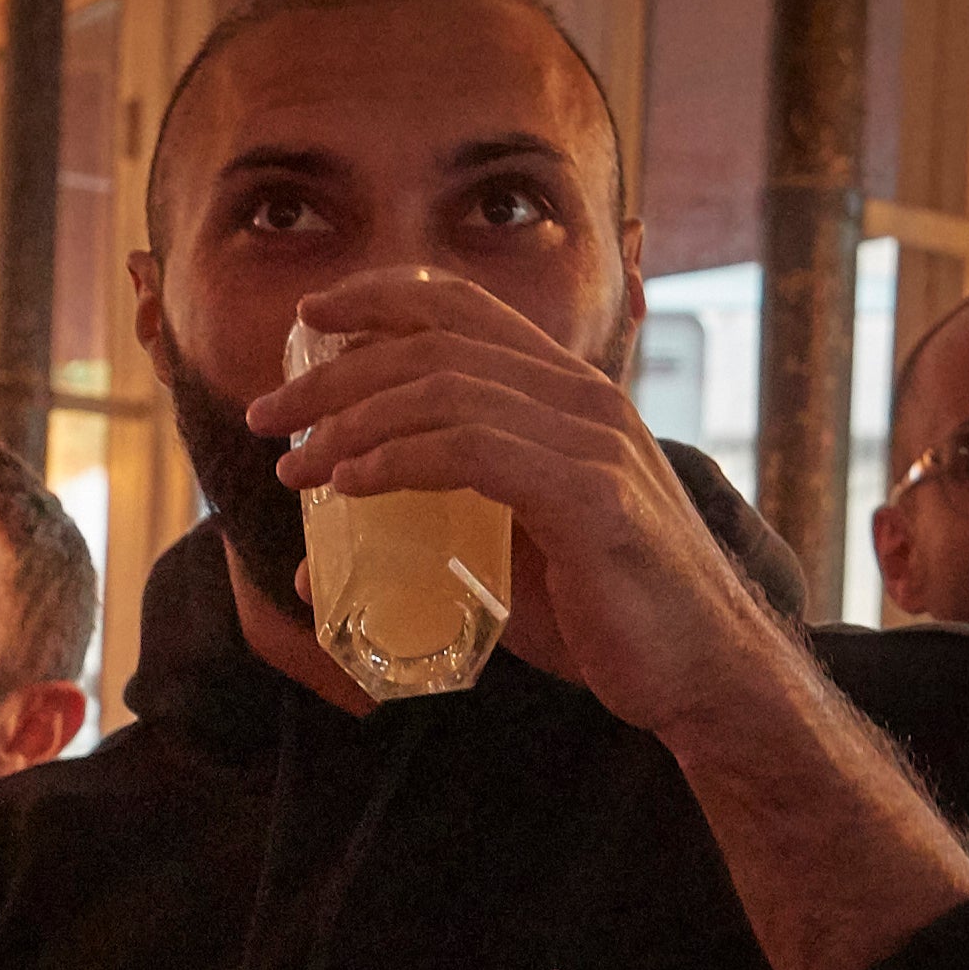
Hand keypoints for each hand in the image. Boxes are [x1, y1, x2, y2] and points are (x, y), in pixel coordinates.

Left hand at [247, 265, 797, 745]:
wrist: (701, 674)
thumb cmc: (606, 617)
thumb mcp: (502, 566)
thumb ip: (423, 548)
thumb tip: (313, 570)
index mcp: (569, 395)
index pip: (466, 308)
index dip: (381, 295)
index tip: (309, 317)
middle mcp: (585, 400)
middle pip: (437, 344)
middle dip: (335, 372)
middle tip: (267, 417)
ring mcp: (593, 443)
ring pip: (447, 390)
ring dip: (351, 421)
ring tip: (293, 467)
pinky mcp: (592, 498)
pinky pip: (475, 452)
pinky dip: (399, 461)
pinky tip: (350, 486)